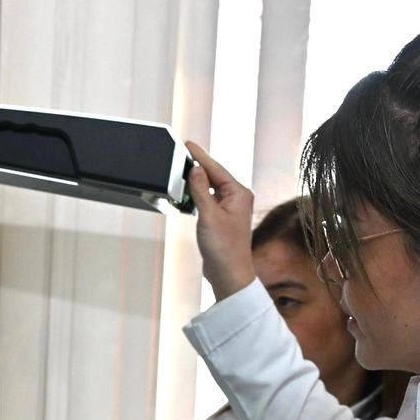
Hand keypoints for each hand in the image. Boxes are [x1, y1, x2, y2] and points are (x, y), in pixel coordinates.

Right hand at [186, 142, 256, 298]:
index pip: (216, 168)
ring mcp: (230, 209)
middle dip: (198, 167)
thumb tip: (195, 170)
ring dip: (197, 183)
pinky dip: (197, 196)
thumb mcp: (209, 215)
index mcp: (239, 194)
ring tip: (181, 172)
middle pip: (214, 176)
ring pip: (211, 188)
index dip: (200, 156)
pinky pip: (209, 200)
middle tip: (181, 155)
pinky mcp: (222, 219)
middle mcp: (237, 198)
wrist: (229, 274)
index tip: (188, 144)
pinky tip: (188, 194)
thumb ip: (201, 190)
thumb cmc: (224, 248)